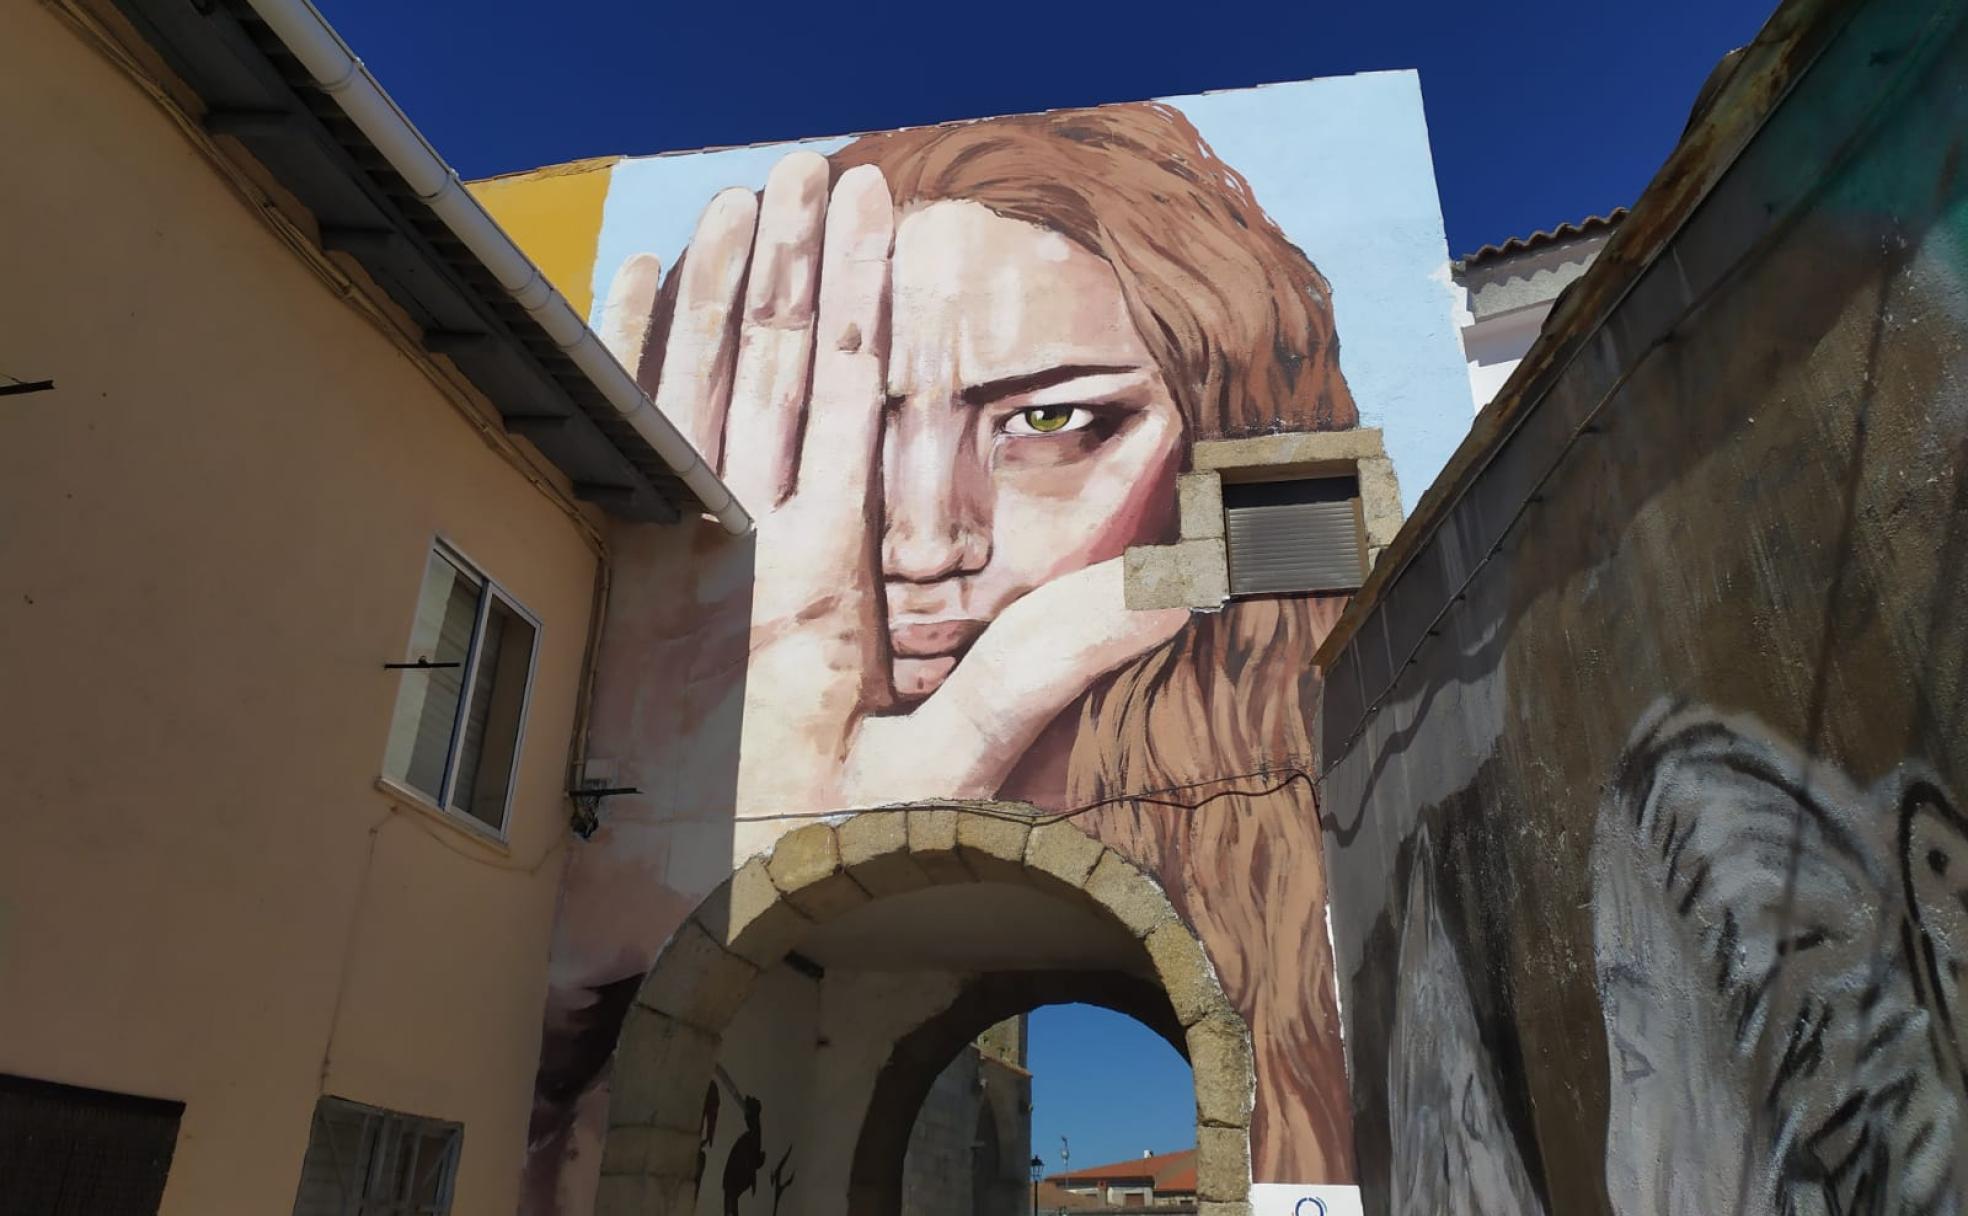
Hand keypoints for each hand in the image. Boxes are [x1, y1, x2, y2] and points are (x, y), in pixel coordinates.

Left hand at [600, 153, 1186, 814]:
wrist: (639, 913)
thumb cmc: (796, 850)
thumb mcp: (938, 782)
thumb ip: (1037, 678)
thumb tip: (1159, 596)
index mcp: (814, 575)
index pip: (846, 396)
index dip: (860, 292)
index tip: (872, 208)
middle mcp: (729, 537)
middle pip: (766, 361)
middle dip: (791, 253)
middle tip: (811, 163)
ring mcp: (658, 544)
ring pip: (684, 378)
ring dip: (711, 280)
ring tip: (737, 197)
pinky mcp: (611, 562)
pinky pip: (618, 430)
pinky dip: (625, 347)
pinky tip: (634, 280)